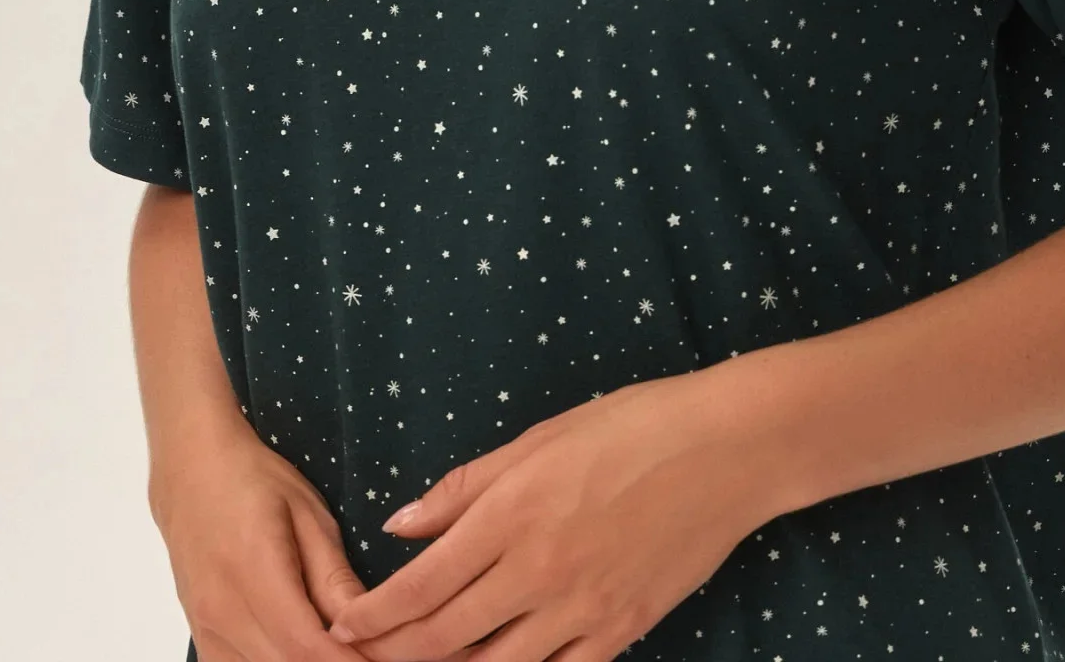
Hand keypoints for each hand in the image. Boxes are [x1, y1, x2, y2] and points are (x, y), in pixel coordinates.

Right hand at [151, 418, 445, 661]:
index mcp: (253, 568)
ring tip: (341, 651)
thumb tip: (369, 625)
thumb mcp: (309, 515)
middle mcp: (222, 610)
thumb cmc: (255, 481)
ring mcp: (205, 630)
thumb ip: (335, 578)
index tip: (383, 661)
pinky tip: (301, 655)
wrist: (191, 472)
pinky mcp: (200, 640)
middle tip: (374, 655)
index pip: (305, 644)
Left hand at [323, 359, 787, 661]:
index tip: (339, 626)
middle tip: (358, 660)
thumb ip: (464, 487)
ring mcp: (582, 609)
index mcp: (511, 514)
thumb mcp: (538, 438)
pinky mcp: (622, 630)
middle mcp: (538, 570)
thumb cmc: (631, 426)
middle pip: (446, 635)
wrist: (725, 450)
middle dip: (393, 655)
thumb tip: (400, 524)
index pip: (422, 583)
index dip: (373, 614)